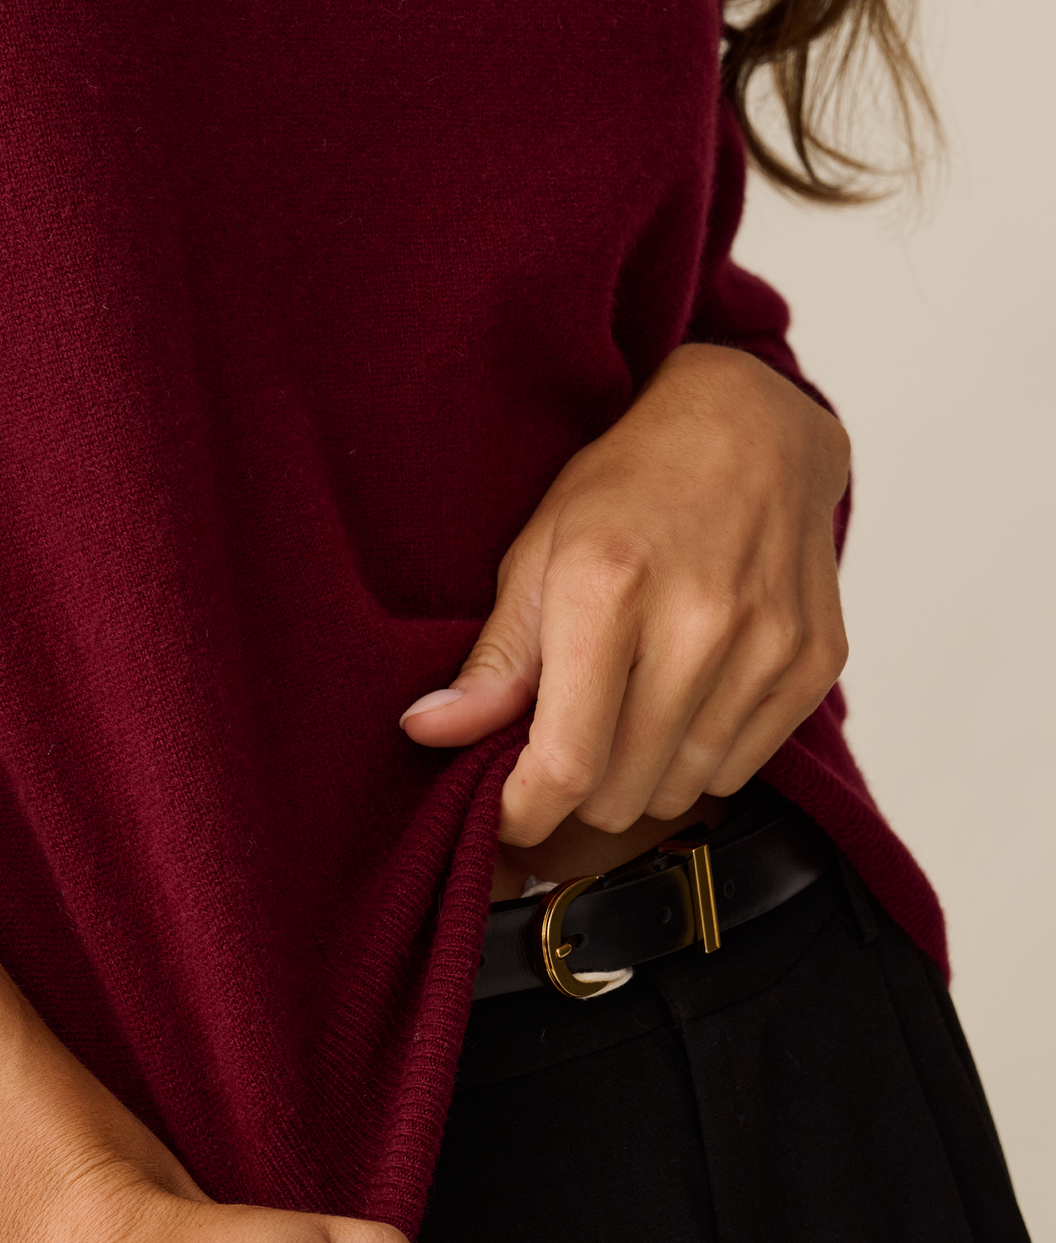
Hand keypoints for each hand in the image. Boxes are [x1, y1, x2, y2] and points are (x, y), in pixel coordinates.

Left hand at [400, 344, 850, 844]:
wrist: (754, 426)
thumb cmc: (630, 485)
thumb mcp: (536, 553)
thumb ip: (493, 659)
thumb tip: (427, 732)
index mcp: (607, 588)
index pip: (565, 763)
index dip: (524, 813)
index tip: (506, 815)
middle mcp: (697, 620)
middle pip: (621, 793)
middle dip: (580, 790)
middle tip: (567, 740)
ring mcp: (768, 642)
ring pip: (681, 791)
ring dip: (641, 776)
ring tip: (628, 709)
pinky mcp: (816, 661)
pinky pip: (742, 768)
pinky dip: (702, 756)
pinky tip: (687, 696)